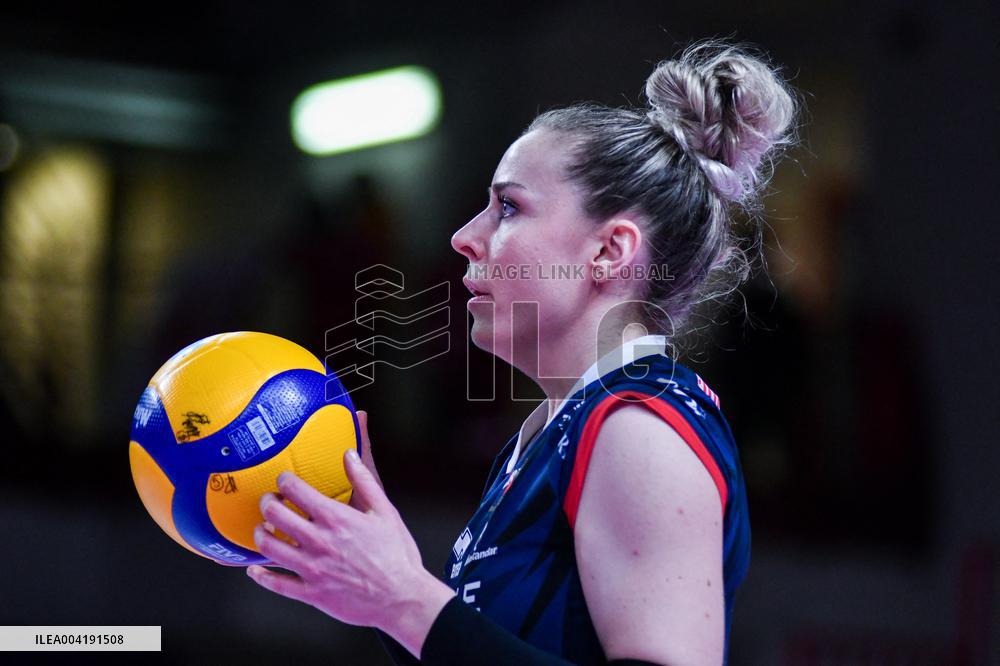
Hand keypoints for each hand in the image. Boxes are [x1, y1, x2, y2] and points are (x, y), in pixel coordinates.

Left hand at [245, 414, 454, 656]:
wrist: (402, 598)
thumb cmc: (396, 554)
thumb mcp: (385, 512)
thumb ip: (364, 481)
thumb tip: (349, 455)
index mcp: (335, 518)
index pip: (296, 490)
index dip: (284, 480)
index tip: (285, 480)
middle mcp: (318, 541)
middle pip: (274, 515)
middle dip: (267, 503)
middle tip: (269, 501)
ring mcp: (312, 569)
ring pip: (269, 547)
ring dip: (260, 534)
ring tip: (263, 529)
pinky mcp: (311, 593)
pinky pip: (276, 584)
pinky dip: (260, 576)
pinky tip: (255, 570)